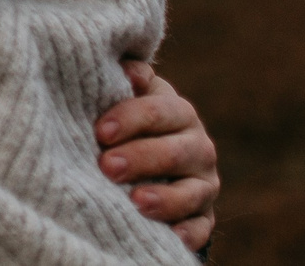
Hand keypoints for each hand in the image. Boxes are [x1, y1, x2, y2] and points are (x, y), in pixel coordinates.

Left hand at [95, 60, 217, 252]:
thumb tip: (127, 68)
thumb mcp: (130, 97)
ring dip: (166, 198)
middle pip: (175, 152)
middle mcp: (198, 147)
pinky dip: (188, 233)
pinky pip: (201, 227)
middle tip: (107, 166)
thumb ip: (130, 79)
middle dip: (141, 158)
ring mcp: (203, 185)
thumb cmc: (129, 122)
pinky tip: (172, 237)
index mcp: (179, 113)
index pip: (161, 111)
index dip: (131, 118)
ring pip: (192, 193)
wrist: (149, 162)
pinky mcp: (203, 217)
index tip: (101, 131)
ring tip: (136, 201)